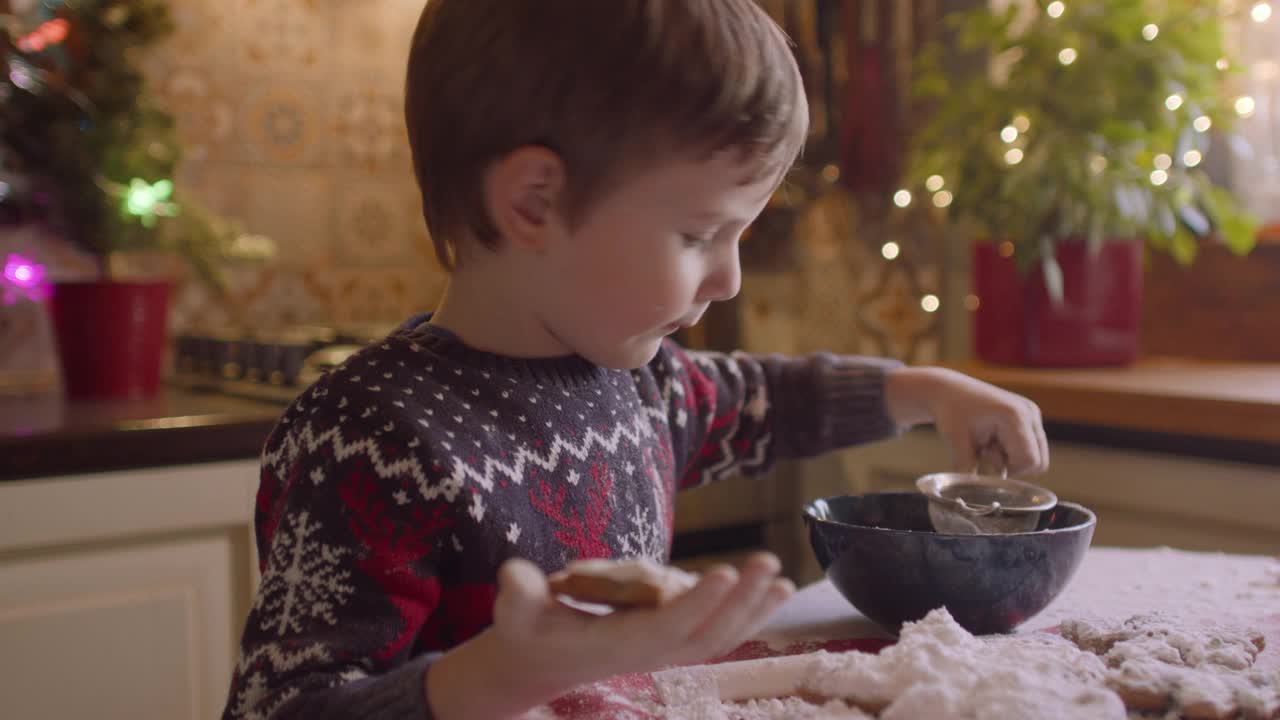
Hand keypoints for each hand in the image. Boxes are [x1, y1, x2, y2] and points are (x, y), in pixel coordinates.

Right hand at [426, 554, 793, 718]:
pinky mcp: (673, 640)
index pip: (664, 628)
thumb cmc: (526, 628)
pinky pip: (719, 632)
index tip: (725, 574)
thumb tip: (515, 575)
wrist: (538, 658)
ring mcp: (665, 650)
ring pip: (719, 636)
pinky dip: (749, 614)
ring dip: (753, 610)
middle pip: (704, 635)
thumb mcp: (514, 608)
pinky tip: (774, 592)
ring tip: (782, 579)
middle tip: (767, 564)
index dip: (697, 605)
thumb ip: (517, 592)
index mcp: (616, 645)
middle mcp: (648, 653)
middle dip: (740, 602)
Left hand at [886, 367, 1048, 475]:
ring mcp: (1032, 413)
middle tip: (986, 453)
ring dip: (1011, 458)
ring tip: (987, 444)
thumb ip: (966, 468)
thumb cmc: (951, 411)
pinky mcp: (1029, 416)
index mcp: (1014, 416)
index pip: (1030, 461)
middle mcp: (1029, 413)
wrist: (947, 390)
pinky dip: (1011, 450)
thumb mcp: (955, 440)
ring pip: (1035, 455)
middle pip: (1038, 461)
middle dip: (1012, 466)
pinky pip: (1030, 446)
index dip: (1010, 471)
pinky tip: (992, 439)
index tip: (986, 461)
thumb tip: (973, 490)